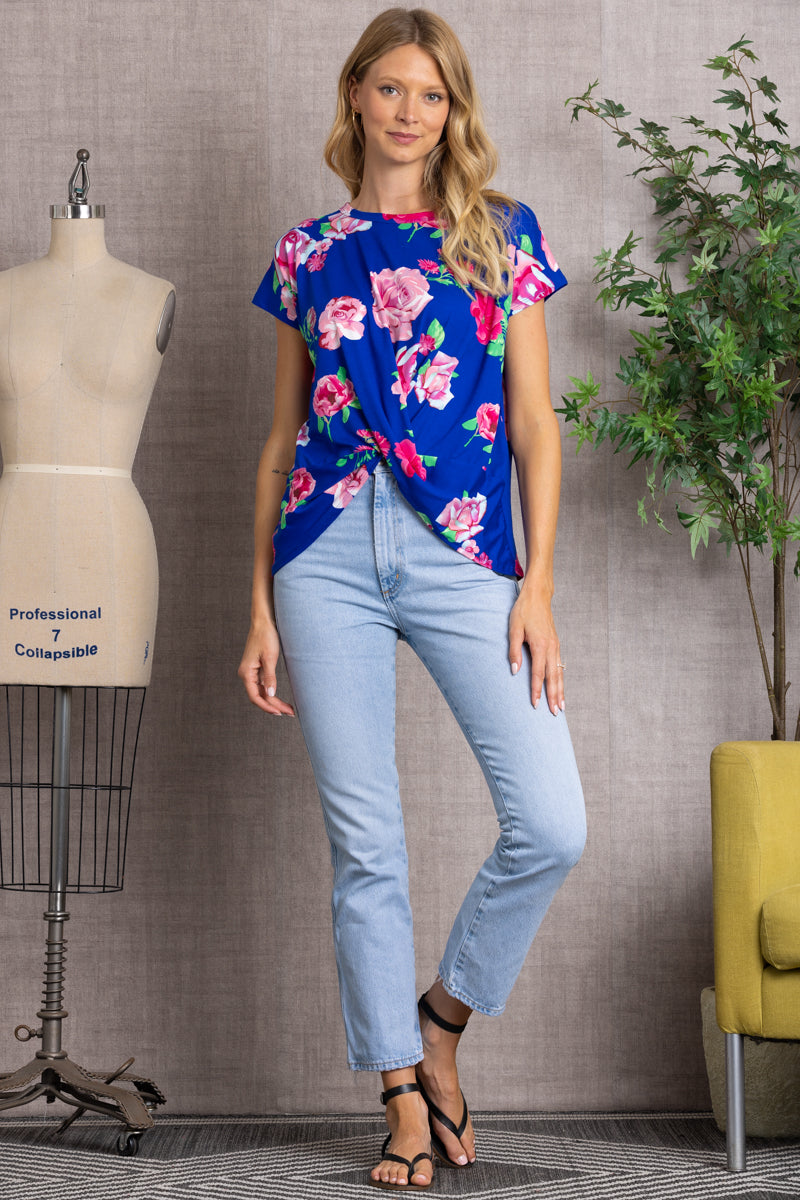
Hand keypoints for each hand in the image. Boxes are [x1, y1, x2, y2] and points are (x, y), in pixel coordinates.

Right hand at [238, 621, 294, 715]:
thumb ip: (270, 677)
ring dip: (274, 701)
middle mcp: (247, 674)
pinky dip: (272, 693)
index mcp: (246, 672)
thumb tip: (270, 694)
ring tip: (289, 709)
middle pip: (260, 697)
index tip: (279, 713)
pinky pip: (264, 686)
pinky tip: (281, 699)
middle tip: (290, 713)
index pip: (255, 697)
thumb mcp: (270, 657)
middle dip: (274, 706)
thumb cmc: (265, 636)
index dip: (267, 707)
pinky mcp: (258, 670)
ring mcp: (252, 673)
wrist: (264, 622)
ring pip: (263, 693)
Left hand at [508, 584, 564, 713]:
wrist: (538, 596)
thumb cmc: (523, 611)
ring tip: (561, 706)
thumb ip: (514, 650)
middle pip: (553, 677)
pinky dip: (561, 679)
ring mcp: (556, 646)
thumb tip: (514, 670)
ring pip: (559, 673)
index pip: (538, 673)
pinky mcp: (556, 644)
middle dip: (554, 696)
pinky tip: (560, 688)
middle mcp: (551, 648)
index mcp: (540, 645)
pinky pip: (560, 666)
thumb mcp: (514, 628)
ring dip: (561, 691)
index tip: (535, 705)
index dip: (536, 690)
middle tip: (555, 713)